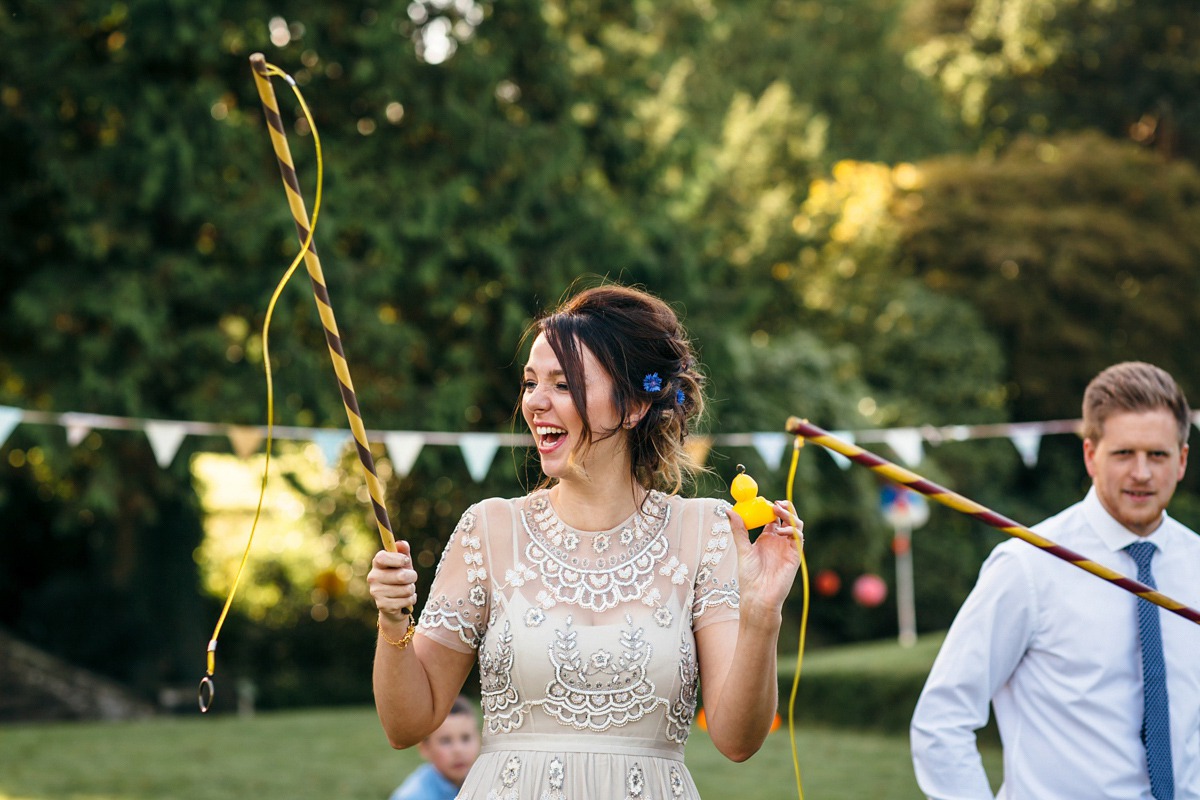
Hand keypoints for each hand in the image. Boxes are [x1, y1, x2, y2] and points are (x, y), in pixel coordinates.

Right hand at [367, 540, 417, 623]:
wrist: (394, 603)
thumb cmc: (400, 578)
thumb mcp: (403, 564)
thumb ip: (403, 551)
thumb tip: (401, 543)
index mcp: (377, 564)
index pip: (382, 558)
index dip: (397, 559)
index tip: (406, 561)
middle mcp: (373, 577)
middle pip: (401, 576)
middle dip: (412, 577)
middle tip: (410, 578)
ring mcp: (376, 592)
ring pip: (406, 589)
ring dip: (412, 589)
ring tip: (406, 589)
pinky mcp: (383, 605)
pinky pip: (407, 600)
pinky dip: (411, 599)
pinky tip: (405, 599)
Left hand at [726, 501, 802, 619]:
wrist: (758, 596)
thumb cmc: (749, 576)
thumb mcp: (742, 549)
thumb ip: (738, 529)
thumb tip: (729, 510)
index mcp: (767, 538)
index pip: (773, 517)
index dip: (770, 507)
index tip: (763, 501)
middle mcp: (779, 541)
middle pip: (787, 517)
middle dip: (784, 507)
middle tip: (774, 502)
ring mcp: (788, 547)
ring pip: (796, 524)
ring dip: (789, 515)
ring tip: (777, 510)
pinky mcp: (795, 555)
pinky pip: (799, 538)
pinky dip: (792, 530)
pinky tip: (780, 531)